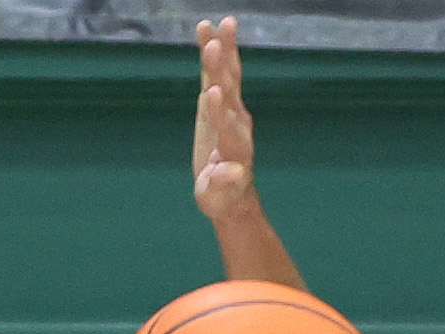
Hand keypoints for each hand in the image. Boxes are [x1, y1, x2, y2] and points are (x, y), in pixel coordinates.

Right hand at [193, 17, 255, 224]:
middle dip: (221, 71)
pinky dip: (213, 53)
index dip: (218, 111)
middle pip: (229, 93)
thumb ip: (224, 182)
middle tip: (216, 46)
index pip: (225, 126)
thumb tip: (234, 172)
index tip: (211, 93)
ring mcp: (231, 110)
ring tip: (218, 25)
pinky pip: (216, 74)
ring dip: (223, 50)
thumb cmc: (222, 197)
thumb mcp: (219, 197)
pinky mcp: (222, 103)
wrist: (231, 190)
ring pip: (227, 76)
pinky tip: (207, 31)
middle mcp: (237, 124)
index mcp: (234, 148)